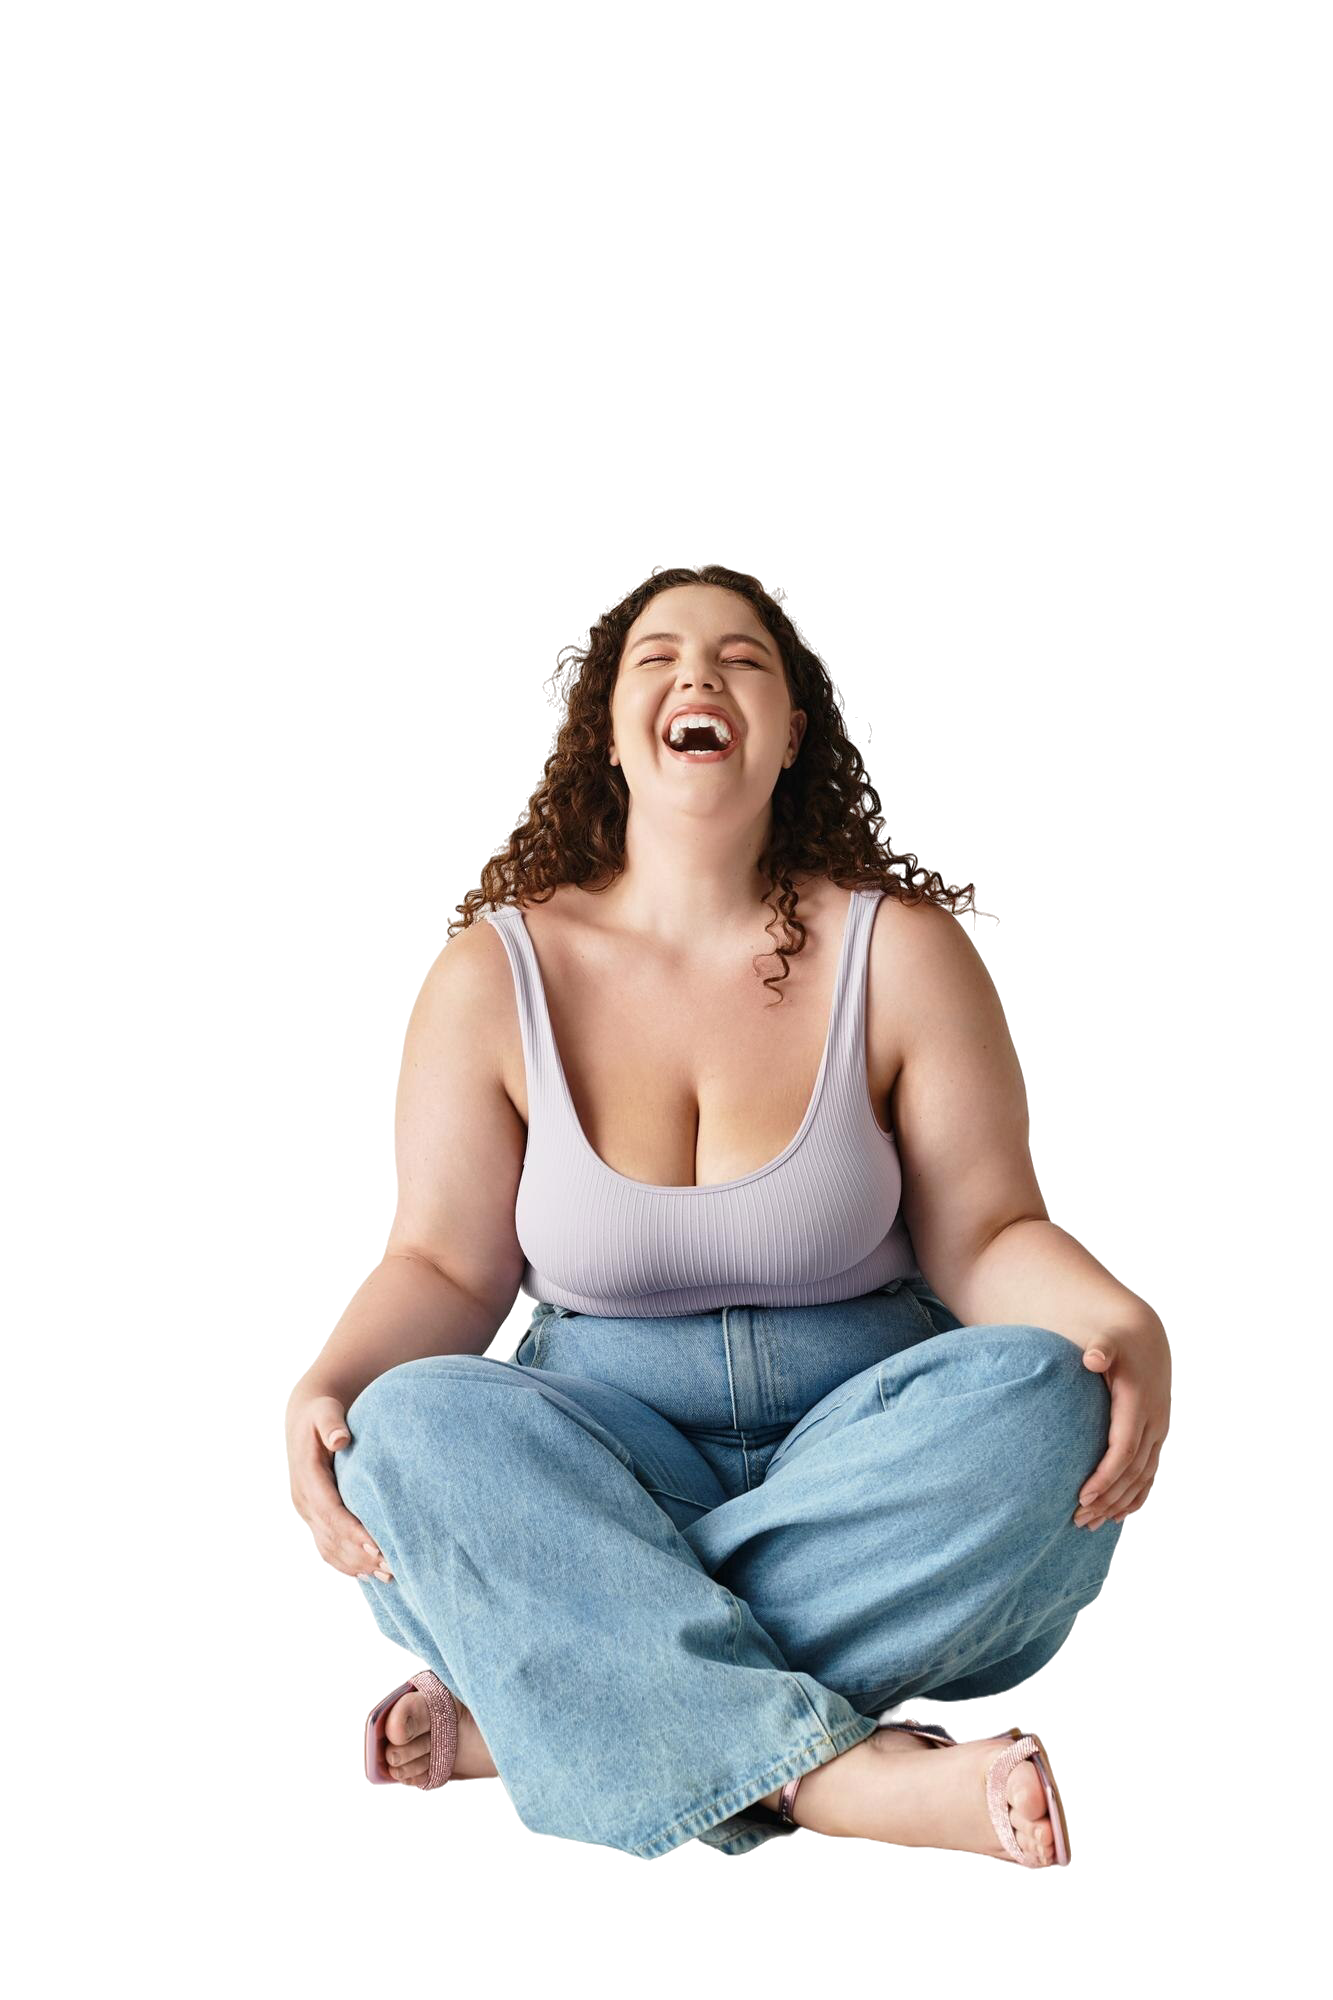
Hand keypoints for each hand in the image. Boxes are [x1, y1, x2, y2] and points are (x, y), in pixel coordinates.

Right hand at [285, 1387, 394, 1583]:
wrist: (307, 1421)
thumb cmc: (322, 1414)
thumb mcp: (325, 1412)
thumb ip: (331, 1425)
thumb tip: (339, 1439)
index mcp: (308, 1477)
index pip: (330, 1511)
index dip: (352, 1531)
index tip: (375, 1546)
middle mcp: (306, 1499)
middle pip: (332, 1536)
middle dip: (360, 1555)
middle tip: (393, 1567)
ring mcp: (310, 1511)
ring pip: (331, 1546)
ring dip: (358, 1564)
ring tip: (390, 1575)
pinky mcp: (318, 1516)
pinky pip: (331, 1545)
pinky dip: (350, 1562)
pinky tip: (372, 1574)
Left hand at [1075, 1322, 1170, 1527]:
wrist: (1144, 1337)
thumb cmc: (1118, 1341)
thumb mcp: (1109, 1340)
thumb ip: (1101, 1349)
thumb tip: (1092, 1358)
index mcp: (1140, 1405)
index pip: (1124, 1450)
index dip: (1105, 1475)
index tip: (1082, 1496)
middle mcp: (1153, 1422)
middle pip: (1131, 1472)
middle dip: (1106, 1498)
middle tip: (1076, 1520)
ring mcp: (1157, 1432)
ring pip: (1141, 1479)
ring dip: (1117, 1504)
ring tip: (1089, 1525)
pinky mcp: (1154, 1437)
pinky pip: (1147, 1475)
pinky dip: (1134, 1498)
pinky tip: (1118, 1518)